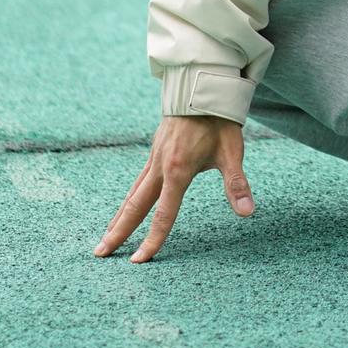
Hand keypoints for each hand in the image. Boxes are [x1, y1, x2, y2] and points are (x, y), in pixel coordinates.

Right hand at [94, 114, 252, 261]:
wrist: (202, 87)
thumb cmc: (219, 121)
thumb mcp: (232, 151)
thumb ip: (236, 183)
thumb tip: (247, 212)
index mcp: (178, 170)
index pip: (164, 214)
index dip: (153, 240)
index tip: (139, 260)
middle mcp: (160, 166)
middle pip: (135, 206)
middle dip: (118, 232)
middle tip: (100, 254)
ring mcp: (154, 158)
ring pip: (131, 193)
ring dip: (118, 217)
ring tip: (105, 237)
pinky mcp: (154, 151)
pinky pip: (137, 181)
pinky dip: (127, 199)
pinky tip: (124, 208)